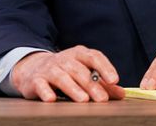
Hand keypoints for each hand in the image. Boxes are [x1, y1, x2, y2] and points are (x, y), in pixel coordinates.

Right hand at [10, 45, 124, 101]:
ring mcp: (49, 68)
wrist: (33, 68)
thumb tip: (121, 93)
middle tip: (102, 99)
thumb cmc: (65, 71)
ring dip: (73, 88)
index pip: (94, 57)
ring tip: (83, 100)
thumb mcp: (83, 73)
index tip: (114, 80)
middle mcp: (64, 59)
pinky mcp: (36, 80)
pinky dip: (45, 91)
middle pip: (79, 70)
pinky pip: (40, 84)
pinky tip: (51, 99)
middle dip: (91, 85)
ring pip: (61, 76)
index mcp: (78, 54)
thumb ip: (102, 83)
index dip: (105, 67)